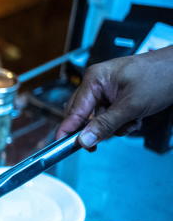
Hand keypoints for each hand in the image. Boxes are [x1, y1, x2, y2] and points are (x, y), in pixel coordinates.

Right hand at [57, 46, 172, 147]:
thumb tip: (84, 140)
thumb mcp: (131, 106)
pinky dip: (123, 122)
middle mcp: (98, 83)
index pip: (74, 109)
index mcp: (95, 79)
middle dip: (97, 128)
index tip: (60, 144)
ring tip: (132, 122)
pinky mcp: (119, 96)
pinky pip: (112, 116)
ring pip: (100, 118)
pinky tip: (135, 118)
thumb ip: (105, 124)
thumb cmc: (160, 76)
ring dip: (114, 126)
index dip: (68, 128)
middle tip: (99, 142)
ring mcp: (109, 90)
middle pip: (85, 115)